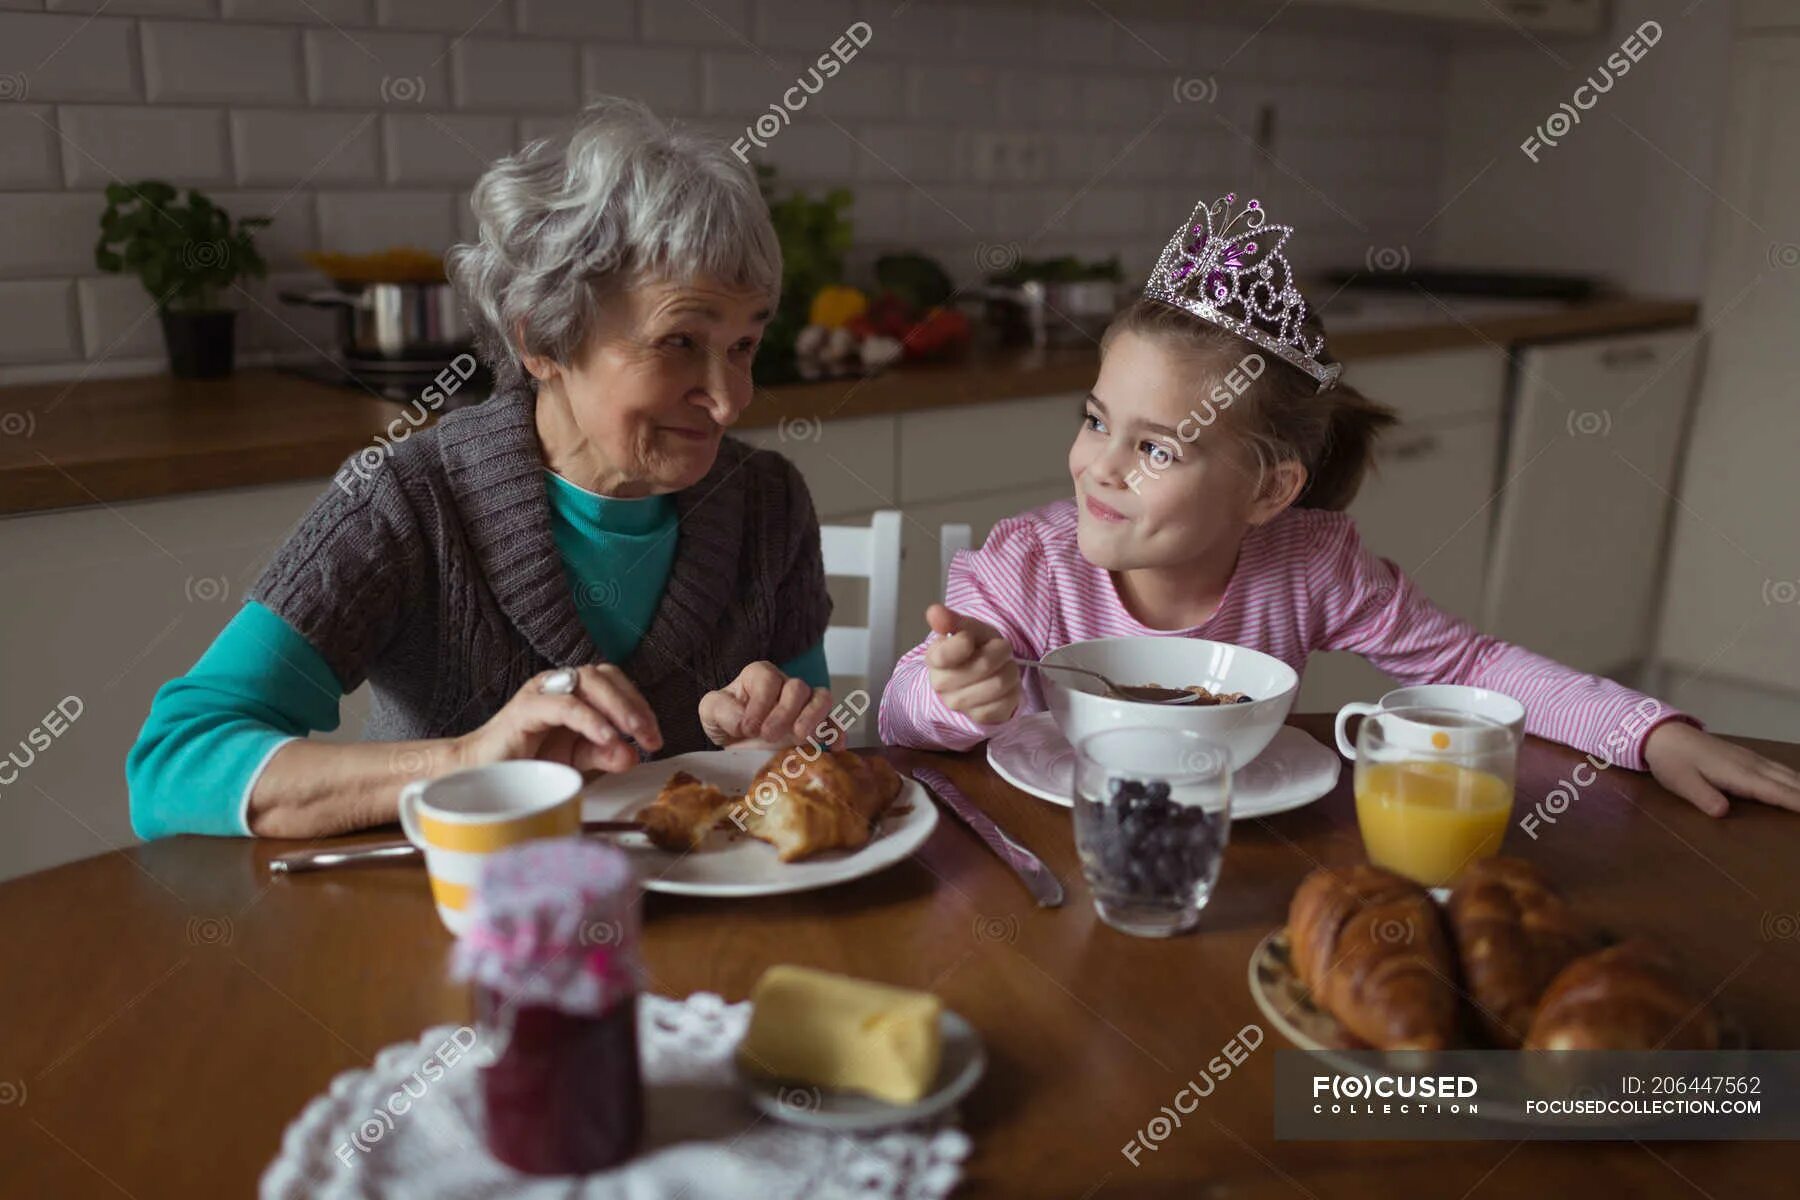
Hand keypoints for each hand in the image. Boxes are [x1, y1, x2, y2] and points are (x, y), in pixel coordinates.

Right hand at [453, 665, 661, 774]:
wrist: (476, 776)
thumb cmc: (523, 764)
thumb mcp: (576, 759)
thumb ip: (605, 753)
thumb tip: (634, 754)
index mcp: (573, 692)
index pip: (615, 683)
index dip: (639, 705)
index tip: (655, 737)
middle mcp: (557, 685)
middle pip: (605, 676)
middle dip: (634, 705)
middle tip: (651, 736)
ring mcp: (540, 693)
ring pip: (588, 682)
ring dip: (618, 707)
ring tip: (633, 734)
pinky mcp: (525, 709)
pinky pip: (564, 705)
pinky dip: (590, 719)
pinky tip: (606, 737)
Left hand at [700, 660, 835, 747]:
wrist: (736, 744)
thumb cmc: (726, 721)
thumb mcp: (710, 711)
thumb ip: (720, 709)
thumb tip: (743, 720)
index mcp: (760, 676)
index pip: (768, 679)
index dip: (760, 703)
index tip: (748, 728)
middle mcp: (785, 686)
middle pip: (798, 687)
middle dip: (784, 713)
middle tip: (769, 736)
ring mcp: (804, 706)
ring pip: (822, 697)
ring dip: (813, 717)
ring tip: (800, 738)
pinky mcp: (816, 726)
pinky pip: (834, 722)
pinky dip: (836, 733)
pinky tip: (833, 748)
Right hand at [924, 602, 1019, 725]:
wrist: (978, 680)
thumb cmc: (973, 651)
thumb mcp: (967, 629)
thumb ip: (952, 620)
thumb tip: (934, 611)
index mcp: (935, 659)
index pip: (948, 653)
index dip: (967, 641)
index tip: (970, 639)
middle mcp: (942, 685)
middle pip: (985, 665)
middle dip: (1000, 652)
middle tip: (997, 651)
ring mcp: (961, 705)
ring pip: (1000, 683)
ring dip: (1010, 670)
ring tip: (1002, 667)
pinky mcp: (981, 718)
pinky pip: (1008, 701)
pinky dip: (1014, 690)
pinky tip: (1005, 686)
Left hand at [1643, 720, 1799, 816]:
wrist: (1665, 735)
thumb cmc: (1672, 761)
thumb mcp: (1682, 782)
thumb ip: (1703, 797)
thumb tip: (1724, 812)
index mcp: (1740, 775)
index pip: (1777, 793)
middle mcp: (1752, 766)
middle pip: (1791, 783)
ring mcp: (1752, 760)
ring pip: (1788, 774)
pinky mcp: (1748, 758)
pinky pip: (1780, 770)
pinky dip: (1796, 779)